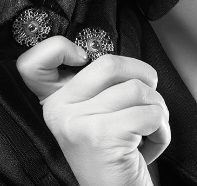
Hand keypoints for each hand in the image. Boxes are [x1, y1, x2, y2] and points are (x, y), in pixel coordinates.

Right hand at [16, 36, 169, 185]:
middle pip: (110, 63)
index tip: (81, 56)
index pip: (35, 62)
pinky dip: (162, 129)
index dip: (57, 47)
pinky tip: (149, 144)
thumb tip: (116, 57)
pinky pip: (150, 114)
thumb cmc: (115, 150)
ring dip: (157, 109)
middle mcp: (58, 110)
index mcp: (54, 99)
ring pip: (138, 88)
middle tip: (144, 101)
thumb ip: (96, 82)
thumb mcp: (96, 112)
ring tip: (146, 130)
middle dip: (145, 78)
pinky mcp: (101, 136)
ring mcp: (77, 123)